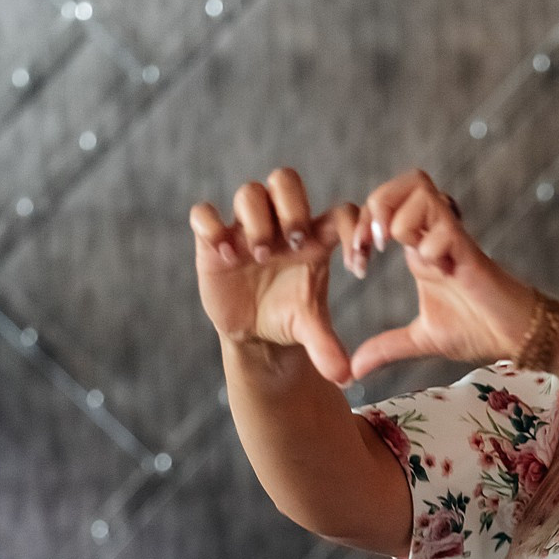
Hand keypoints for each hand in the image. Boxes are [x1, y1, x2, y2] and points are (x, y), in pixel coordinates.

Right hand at [189, 168, 360, 384]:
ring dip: (256, 220)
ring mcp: (245, 229)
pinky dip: (211, 226)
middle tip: (293, 243)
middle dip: (292, 207)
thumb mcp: (309, 330)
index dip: (353, 229)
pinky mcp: (212, 240)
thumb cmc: (287, 317)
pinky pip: (203, 213)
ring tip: (260, 255)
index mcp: (315, 238)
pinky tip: (224, 254)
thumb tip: (345, 377)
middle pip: (286, 180)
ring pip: (249, 192)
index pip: (341, 212)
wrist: (252, 330)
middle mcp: (280, 224)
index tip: (354, 268)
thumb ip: (328, 348)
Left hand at [347, 169, 540, 380]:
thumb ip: (387, 348)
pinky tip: (435, 270)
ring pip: (422, 191)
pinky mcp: (471, 252)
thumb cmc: (477, 329)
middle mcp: (435, 235)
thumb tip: (355, 370)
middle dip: (379, 205)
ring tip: (396, 251)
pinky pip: (446, 226)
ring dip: (400, 219)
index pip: (386, 205)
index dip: (362, 225)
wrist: (517, 337)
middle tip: (373, 243)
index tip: (358, 264)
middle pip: (406, 181)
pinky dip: (430, 245)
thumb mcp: (421, 338)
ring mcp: (453, 239)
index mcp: (419, 247)